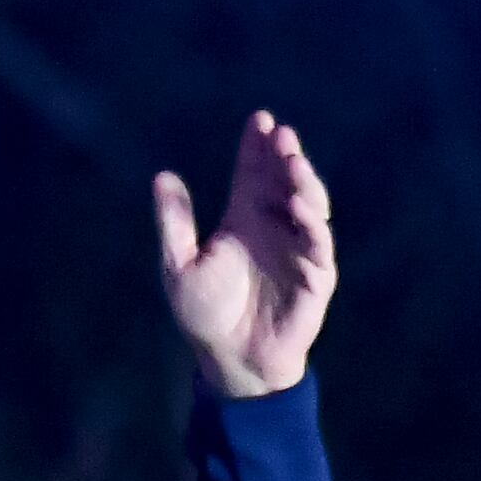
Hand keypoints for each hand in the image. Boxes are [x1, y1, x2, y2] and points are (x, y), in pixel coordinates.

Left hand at [154, 111, 336, 398]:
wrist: (230, 361)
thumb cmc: (204, 315)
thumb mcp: (178, 265)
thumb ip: (175, 223)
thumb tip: (162, 175)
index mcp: (245, 219)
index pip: (255, 173)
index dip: (258, 147)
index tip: (260, 119)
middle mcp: (275, 228)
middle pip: (286, 181)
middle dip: (286, 156)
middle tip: (281, 134)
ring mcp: (298, 251)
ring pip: (310, 205)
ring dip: (304, 182)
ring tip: (293, 161)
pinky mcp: (315, 278)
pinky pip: (318, 245)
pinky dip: (312, 224)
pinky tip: (299, 205)